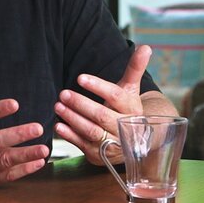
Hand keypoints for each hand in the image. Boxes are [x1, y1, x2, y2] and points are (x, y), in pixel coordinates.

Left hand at [54, 45, 150, 164]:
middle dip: (81, 104)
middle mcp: (123, 127)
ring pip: (91, 131)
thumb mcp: (131, 89)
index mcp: (131, 108)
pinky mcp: (100, 155)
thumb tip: (145, 47)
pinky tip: (59, 125)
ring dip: (73, 119)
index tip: (80, 78)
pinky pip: (83, 145)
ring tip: (58, 106)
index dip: (98, 87)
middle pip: (101, 115)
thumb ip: (135, 68)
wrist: (135, 140)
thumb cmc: (127, 108)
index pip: (115, 96)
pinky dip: (70, 136)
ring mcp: (111, 143)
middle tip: (63, 93)